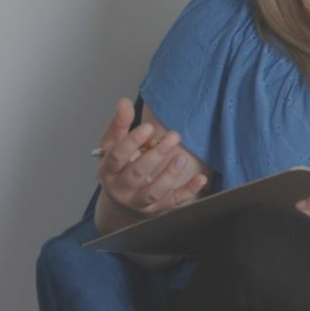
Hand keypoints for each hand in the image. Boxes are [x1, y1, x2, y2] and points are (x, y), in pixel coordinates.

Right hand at [96, 97, 207, 216]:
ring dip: (169, 175)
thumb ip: (120, 124)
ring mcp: (140, 201)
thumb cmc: (120, 166)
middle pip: (137, 173)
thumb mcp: (114, 145)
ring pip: (154, 192)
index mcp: (108, 170)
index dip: (131, 142)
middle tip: (173, 136)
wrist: (122, 200)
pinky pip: (174, 202)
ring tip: (182, 157)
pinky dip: (188, 191)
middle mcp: (122, 188)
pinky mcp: (158, 208)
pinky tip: (201, 178)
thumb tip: (123, 102)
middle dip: (156, 155)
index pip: (117, 157)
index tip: (148, 127)